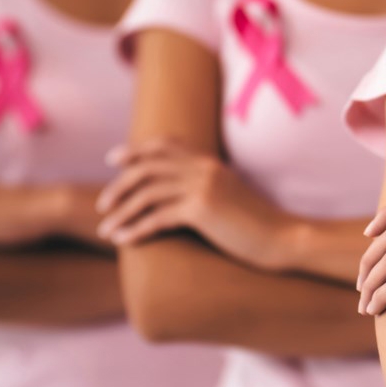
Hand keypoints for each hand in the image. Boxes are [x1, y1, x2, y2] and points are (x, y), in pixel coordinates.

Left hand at [96, 139, 296, 270]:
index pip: (164, 146)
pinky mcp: (202, 210)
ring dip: (121, 212)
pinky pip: (157, 218)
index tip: (114, 160)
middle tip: (102, 203)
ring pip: (147, 194)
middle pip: (148, 168)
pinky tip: (122, 241)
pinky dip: (135, 229)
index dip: (135, 151)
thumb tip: (182, 196)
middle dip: (119, 185)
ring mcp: (202, 187)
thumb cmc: (258, 225)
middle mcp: (203, 168)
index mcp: (210, 162)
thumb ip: (207, 187)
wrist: (283, 238)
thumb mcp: (231, 197)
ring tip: (105, 229)